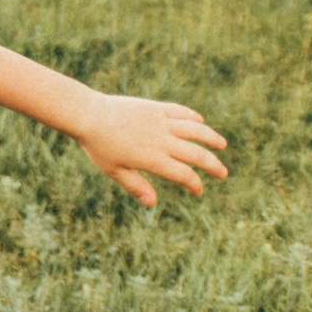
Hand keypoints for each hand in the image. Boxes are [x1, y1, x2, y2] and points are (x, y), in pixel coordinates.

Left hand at [71, 95, 229, 205]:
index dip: (194, 184)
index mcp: (153, 159)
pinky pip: (179, 111)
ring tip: (222, 144)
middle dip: (213, 165)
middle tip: (223, 173)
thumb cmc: (98, 146)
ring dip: (211, 137)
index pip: (183, 175)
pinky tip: (200, 120)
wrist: (88, 115)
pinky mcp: (155, 107)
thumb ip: (136, 186)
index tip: (197, 190)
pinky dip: (192, 116)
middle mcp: (162, 140)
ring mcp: (160, 122)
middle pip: (196, 154)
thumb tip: (152, 203)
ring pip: (195, 129)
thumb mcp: (114, 170)